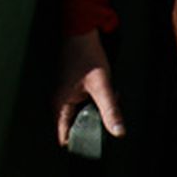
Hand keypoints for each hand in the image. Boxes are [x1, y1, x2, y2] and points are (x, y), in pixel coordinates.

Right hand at [54, 31, 125, 145]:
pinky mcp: (70, 89)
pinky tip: (103, 90)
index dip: (80, 143)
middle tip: (106, 108)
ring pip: (81, 115)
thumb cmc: (87, 56)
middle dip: (94, 123)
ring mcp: (63, 95)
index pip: (64, 137)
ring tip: (106, 94)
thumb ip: (110, 110)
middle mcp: (58, 101)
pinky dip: (95, 102)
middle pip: (75, 127)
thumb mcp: (103, 85)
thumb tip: (118, 133)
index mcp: (60, 104)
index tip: (96, 142)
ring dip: (96, 111)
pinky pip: (82, 105)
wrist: (81, 32)